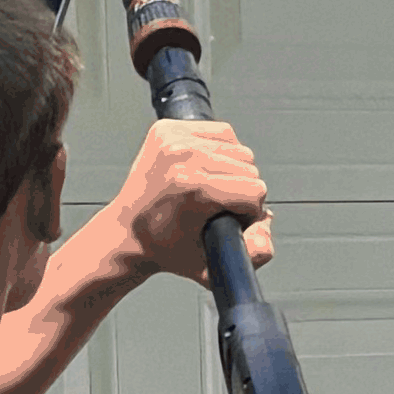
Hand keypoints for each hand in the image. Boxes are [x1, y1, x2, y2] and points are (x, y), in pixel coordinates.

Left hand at [108, 115, 270, 288]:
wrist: (126, 233)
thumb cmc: (166, 248)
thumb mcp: (211, 265)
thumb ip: (252, 254)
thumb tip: (266, 226)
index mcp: (194, 186)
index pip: (256, 190)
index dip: (249, 211)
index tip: (230, 220)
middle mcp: (183, 156)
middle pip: (249, 167)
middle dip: (242, 190)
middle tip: (218, 206)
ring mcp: (173, 138)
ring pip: (238, 148)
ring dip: (233, 170)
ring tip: (212, 189)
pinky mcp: (167, 128)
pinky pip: (220, 132)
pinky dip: (220, 150)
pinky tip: (205, 170)